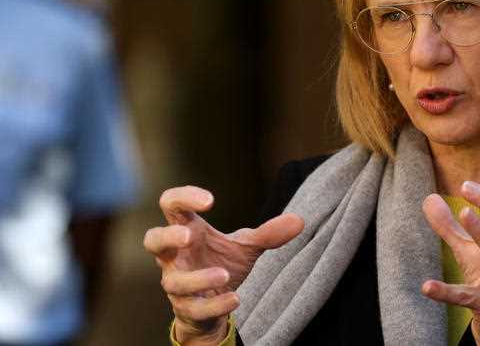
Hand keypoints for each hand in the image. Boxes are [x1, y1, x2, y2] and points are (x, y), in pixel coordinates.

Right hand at [143, 186, 303, 343]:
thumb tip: (300, 220)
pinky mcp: (185, 308)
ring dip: (197, 278)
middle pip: (153, 240)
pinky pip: (193, 309)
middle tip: (188, 235)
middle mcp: (175, 255)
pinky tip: (234, 299)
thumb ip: (269, 234)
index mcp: (187, 229)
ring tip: (223, 274)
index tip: (211, 199)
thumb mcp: (246, 246)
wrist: (214, 304)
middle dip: (167, 236)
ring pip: (173, 281)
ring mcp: (177, 282)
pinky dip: (213, 304)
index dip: (184, 197)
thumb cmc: (221, 262)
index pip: (172, 204)